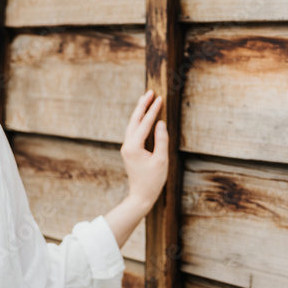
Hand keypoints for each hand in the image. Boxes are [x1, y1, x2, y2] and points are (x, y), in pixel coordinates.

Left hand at [120, 90, 168, 209]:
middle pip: (134, 120)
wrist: (140, 196)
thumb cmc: (153, 180)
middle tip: (150, 92)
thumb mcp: (161, 160)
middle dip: (142, 105)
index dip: (153, 110)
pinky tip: (143, 117)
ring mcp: (127, 148)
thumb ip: (161, 140)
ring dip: (139, 112)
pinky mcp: (129, 151)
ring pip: (132, 125)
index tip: (160, 98)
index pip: (145, 123)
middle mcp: (127, 145)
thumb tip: (160, 123)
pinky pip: (133, 131)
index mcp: (134, 146)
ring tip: (145, 99)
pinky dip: (139, 121)